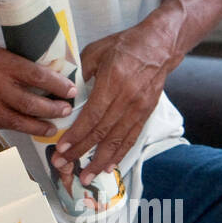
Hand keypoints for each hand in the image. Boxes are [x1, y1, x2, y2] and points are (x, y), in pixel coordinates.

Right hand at [0, 31, 76, 136]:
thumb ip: (17, 62)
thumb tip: (44, 75)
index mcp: (0, 61)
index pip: (36, 76)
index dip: (57, 86)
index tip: (71, 90)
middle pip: (29, 103)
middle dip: (52, 110)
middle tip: (66, 110)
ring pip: (16, 120)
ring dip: (37, 126)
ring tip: (52, 128)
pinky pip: (2, 123)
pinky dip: (18, 126)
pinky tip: (29, 127)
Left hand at [50, 17, 177, 184]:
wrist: (160, 45)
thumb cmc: (125, 45)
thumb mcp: (96, 50)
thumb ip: (79, 72)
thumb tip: (63, 92)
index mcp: (114, 82)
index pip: (92, 115)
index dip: (77, 134)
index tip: (62, 148)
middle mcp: (128, 99)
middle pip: (103, 132)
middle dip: (82, 152)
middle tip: (64, 165)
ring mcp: (139, 108)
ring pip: (118, 140)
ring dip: (100, 161)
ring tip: (86, 177)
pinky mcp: (146, 113)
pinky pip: (131, 138)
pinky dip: (119, 154)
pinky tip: (108, 167)